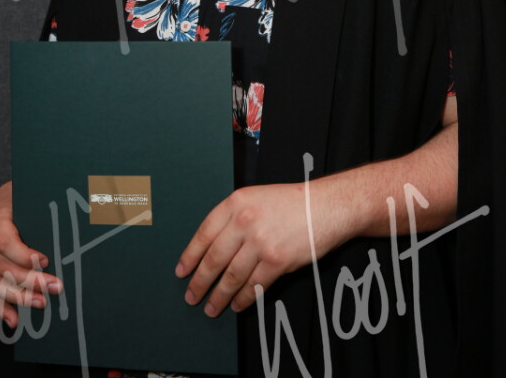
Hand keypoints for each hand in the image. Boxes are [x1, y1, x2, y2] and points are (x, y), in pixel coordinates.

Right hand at [0, 180, 62, 326]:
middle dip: (30, 281)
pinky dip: (1, 307)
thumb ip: (47, 209)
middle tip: (56, 287)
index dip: (25, 255)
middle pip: (2, 266)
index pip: (6, 242)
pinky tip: (15, 320)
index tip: (47, 261)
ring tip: (42, 303)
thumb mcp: (31, 197)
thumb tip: (88, 212)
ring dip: (18, 297)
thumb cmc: (24, 198)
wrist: (3, 199)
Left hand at [175, 180, 348, 316]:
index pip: (203, 233)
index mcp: (235, 203)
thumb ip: (233, 218)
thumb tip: (211, 247)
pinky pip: (254, 285)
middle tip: (191, 296)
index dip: (190, 256)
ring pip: (231, 276)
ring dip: (219, 296)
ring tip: (211, 307)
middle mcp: (244, 221)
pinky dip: (243, 299)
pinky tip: (236, 305)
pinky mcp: (277, 260)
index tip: (181, 271)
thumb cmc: (290, 202)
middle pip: (214, 259)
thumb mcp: (255, 198)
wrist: (324, 206)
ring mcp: (260, 242)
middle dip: (200, 282)